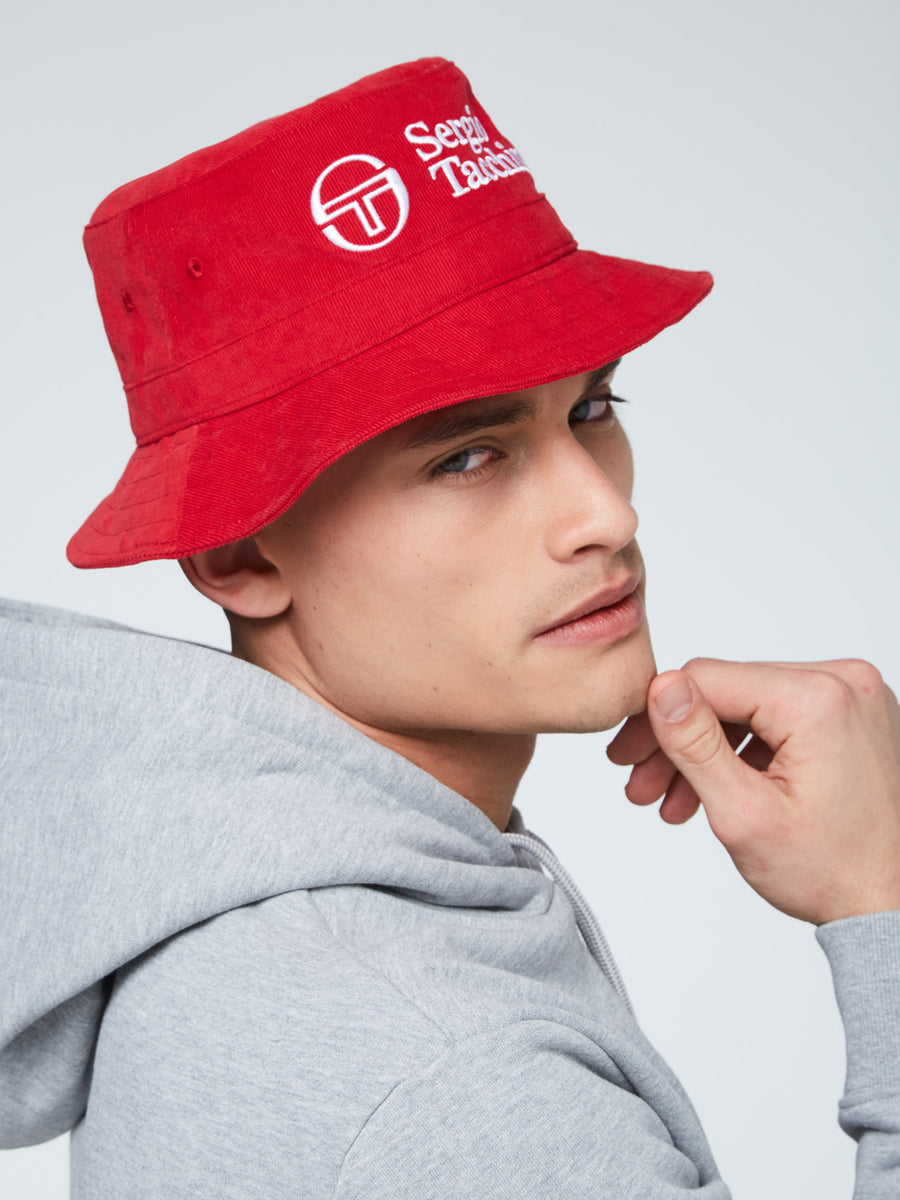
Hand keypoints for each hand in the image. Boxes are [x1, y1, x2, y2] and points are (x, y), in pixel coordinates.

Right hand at [606, 658, 899, 925]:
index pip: (707, 679)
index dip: (656, 717)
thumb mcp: (744, 814)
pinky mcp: (854, 713)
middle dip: (678, 742)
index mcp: (818, 699)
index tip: (626, 755)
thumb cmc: (833, 873)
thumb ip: (695, 744)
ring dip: (706, 750)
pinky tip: (717, 789)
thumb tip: (661, 686)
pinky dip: (745, 750)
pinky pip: (780, 715)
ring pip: (749, 705)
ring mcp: (854, 696)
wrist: (894, 904)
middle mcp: (845, 682)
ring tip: (672, 800)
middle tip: (640, 783)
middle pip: (727, 691)